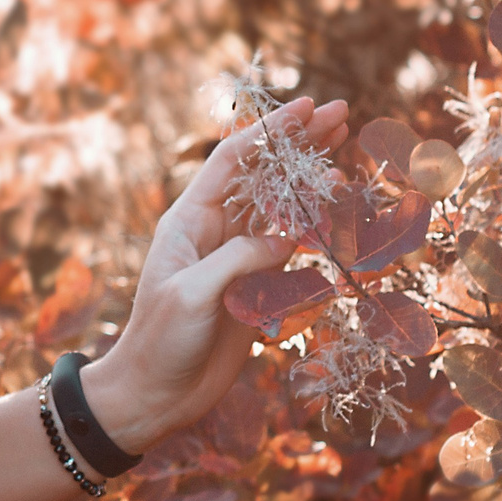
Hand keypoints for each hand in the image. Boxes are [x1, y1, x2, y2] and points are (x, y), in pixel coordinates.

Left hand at [83, 95, 350, 451]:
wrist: (156, 393)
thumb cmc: (161, 339)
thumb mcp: (194, 294)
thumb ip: (240, 259)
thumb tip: (288, 235)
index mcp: (189, 219)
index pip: (234, 159)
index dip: (272, 131)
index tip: (310, 107)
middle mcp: (215, 230)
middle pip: (263, 173)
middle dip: (301, 142)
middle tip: (343, 114)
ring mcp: (237, 256)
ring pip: (282, 206)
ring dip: (313, 179)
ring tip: (345, 151)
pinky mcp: (256, 285)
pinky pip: (292, 247)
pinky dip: (317, 226)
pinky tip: (340, 210)